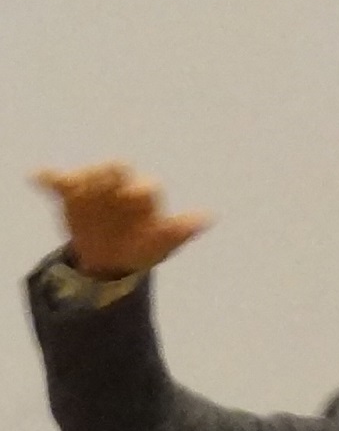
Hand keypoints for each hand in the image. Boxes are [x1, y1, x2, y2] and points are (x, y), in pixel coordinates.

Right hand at [32, 162, 209, 277]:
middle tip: (99, 187)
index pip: (145, 187)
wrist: (110, 259)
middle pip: (114, 171)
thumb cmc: (143, 246)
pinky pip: (55, 181)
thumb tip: (210, 216)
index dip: (139, 192)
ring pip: (86, 175)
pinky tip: (36, 178)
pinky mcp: (68, 192)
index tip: (133, 199)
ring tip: (70, 186)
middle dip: (107, 177)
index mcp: (144, 195)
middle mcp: (119, 185)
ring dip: (80, 178)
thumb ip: (182, 230)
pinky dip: (46, 177)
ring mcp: (93, 187)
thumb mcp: (162, 243)